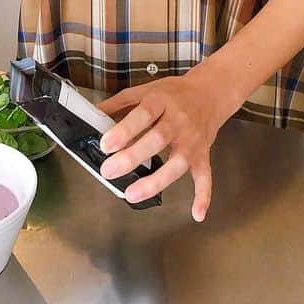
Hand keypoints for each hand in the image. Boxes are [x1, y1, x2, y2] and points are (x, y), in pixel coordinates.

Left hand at [98, 68, 232, 222]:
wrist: (210, 93)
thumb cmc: (175, 93)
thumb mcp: (146, 89)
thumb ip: (119, 102)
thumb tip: (93, 114)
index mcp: (162, 100)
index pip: (143, 114)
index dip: (125, 130)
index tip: (106, 145)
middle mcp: (179, 120)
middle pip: (158, 139)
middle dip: (132, 157)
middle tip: (108, 171)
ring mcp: (192, 139)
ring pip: (178, 162)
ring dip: (156, 181)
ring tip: (132, 194)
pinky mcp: (203, 154)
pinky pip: (205, 176)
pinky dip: (203, 195)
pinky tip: (197, 213)